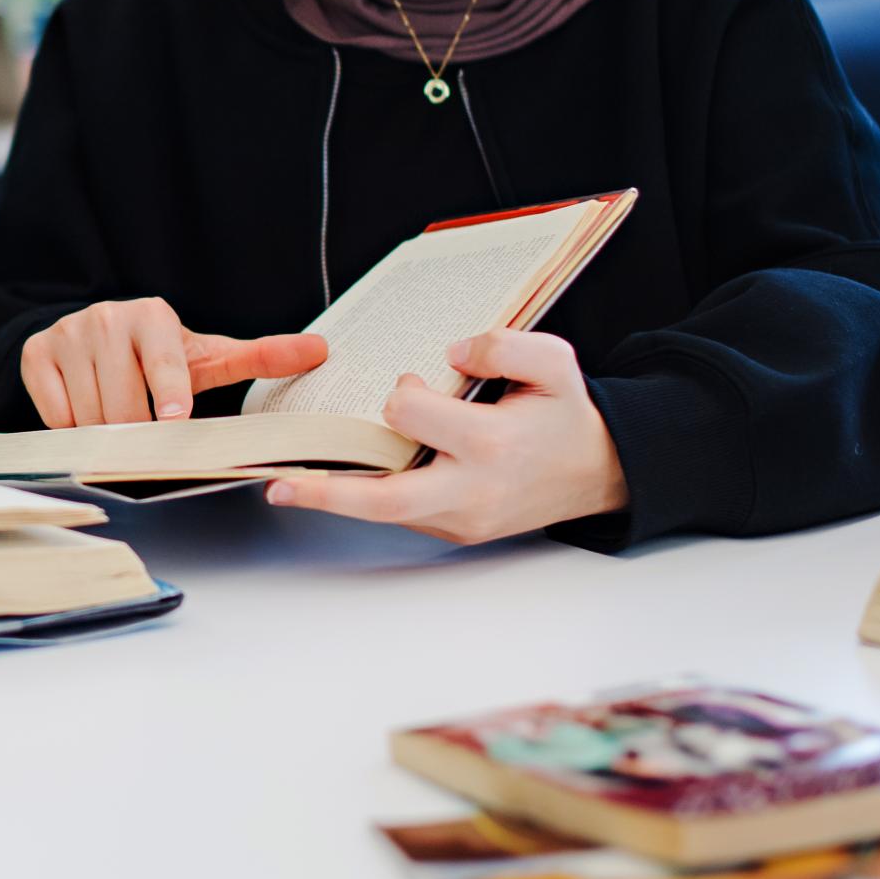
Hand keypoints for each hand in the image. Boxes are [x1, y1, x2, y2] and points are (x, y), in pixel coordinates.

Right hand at [20, 297, 328, 425]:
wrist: (94, 337)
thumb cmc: (160, 356)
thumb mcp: (207, 356)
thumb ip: (260, 357)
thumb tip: (321, 351)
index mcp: (153, 317)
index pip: (164, 359)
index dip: (168, 391)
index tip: (173, 418)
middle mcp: (107, 318)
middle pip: (123, 401)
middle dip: (136, 431)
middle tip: (145, 437)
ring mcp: (67, 334)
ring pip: (88, 412)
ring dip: (105, 434)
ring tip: (119, 425)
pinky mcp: (36, 354)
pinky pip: (55, 413)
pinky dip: (71, 427)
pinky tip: (86, 414)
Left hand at [265, 329, 626, 543]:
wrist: (600, 472)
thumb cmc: (568, 417)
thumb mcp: (555, 364)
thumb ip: (503, 346)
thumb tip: (450, 353)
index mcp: (492, 445)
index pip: (412, 417)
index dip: (403, 394)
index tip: (414, 384)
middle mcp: (472, 491)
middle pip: (385, 500)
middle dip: (327, 495)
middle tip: (279, 486)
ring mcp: (463, 520)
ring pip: (387, 515)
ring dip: (340, 499)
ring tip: (291, 485)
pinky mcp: (458, 532)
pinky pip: (405, 516)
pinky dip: (373, 500)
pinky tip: (347, 483)